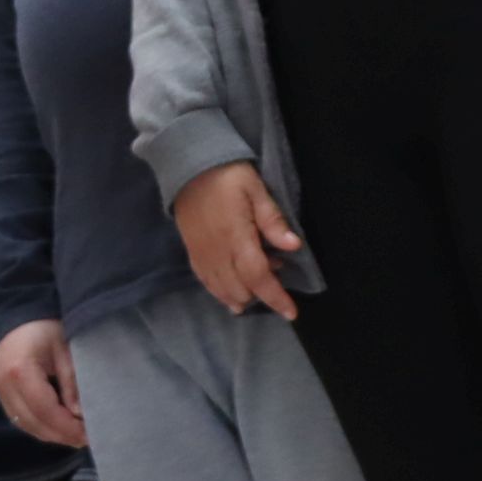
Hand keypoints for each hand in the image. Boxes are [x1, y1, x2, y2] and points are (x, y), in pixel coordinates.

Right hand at [0, 320, 87, 446]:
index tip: (89, 435)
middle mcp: (3, 383)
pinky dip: (40, 426)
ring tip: (75, 436)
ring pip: (25, 424)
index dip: (67, 427)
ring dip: (51, 434)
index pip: (44, 410)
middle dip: (61, 435)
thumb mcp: (65, 350)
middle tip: (87, 439)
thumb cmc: (46, 328)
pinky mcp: (0, 393)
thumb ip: (72, 383)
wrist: (19, 316)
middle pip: (33, 422)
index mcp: (19, 370)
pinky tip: (58, 427)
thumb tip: (80, 416)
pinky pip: (20, 418)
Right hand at [175, 162, 301, 320]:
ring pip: (222, 290)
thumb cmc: (227, 175)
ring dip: (242, 296)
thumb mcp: (256, 189)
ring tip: (256, 289)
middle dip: (261, 295)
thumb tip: (294, 246)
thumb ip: (273, 220)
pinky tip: (232, 296)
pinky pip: (206, 282)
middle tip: (276, 276)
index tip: (291, 313)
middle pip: (240, 290)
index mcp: (236, 237)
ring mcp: (201, 255)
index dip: (275, 297)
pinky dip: (221, 293)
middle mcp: (217, 252)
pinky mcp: (192, 253)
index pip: (258, 277)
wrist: (187, 167)